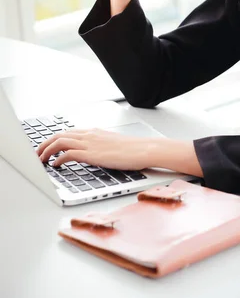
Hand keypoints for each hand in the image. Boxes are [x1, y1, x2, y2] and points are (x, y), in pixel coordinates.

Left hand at [36, 128, 151, 170]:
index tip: (46, 147)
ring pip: (59, 142)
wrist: (144, 149)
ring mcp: (90, 144)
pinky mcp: (92, 154)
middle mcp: (89, 135)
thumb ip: (101, 145)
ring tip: (41, 160)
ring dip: (46, 151)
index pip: (67, 132)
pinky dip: (58, 159)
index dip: (53, 139)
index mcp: (94, 132)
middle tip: (37, 153)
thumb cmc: (133, 149)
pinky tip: (55, 165)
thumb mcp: (113, 144)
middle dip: (44, 144)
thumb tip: (95, 153)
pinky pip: (67, 154)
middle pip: (59, 135)